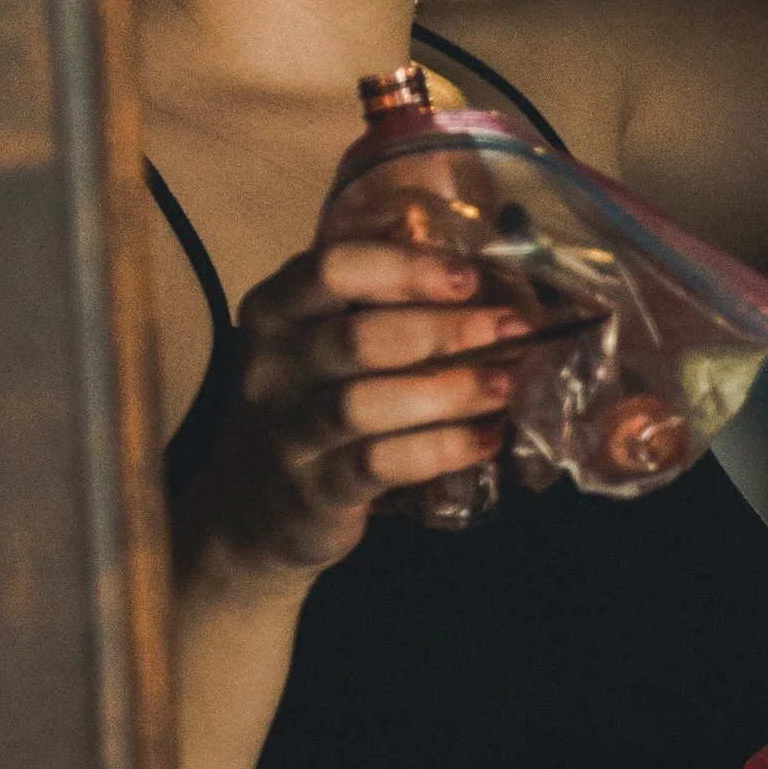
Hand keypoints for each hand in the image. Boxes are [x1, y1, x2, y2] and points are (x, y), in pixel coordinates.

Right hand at [180, 241, 531, 585]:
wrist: (255, 507)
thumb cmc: (311, 403)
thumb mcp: (319, 340)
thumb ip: (375, 300)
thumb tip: (476, 261)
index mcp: (274, 311)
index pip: (332, 268)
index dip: (406, 268)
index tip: (470, 278)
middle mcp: (272, 368)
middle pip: (359, 337)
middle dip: (446, 329)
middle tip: (512, 330)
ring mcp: (288, 433)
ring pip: (366, 404)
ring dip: (450, 391)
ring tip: (504, 385)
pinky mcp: (315, 490)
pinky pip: (382, 464)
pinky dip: (441, 449)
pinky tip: (484, 439)